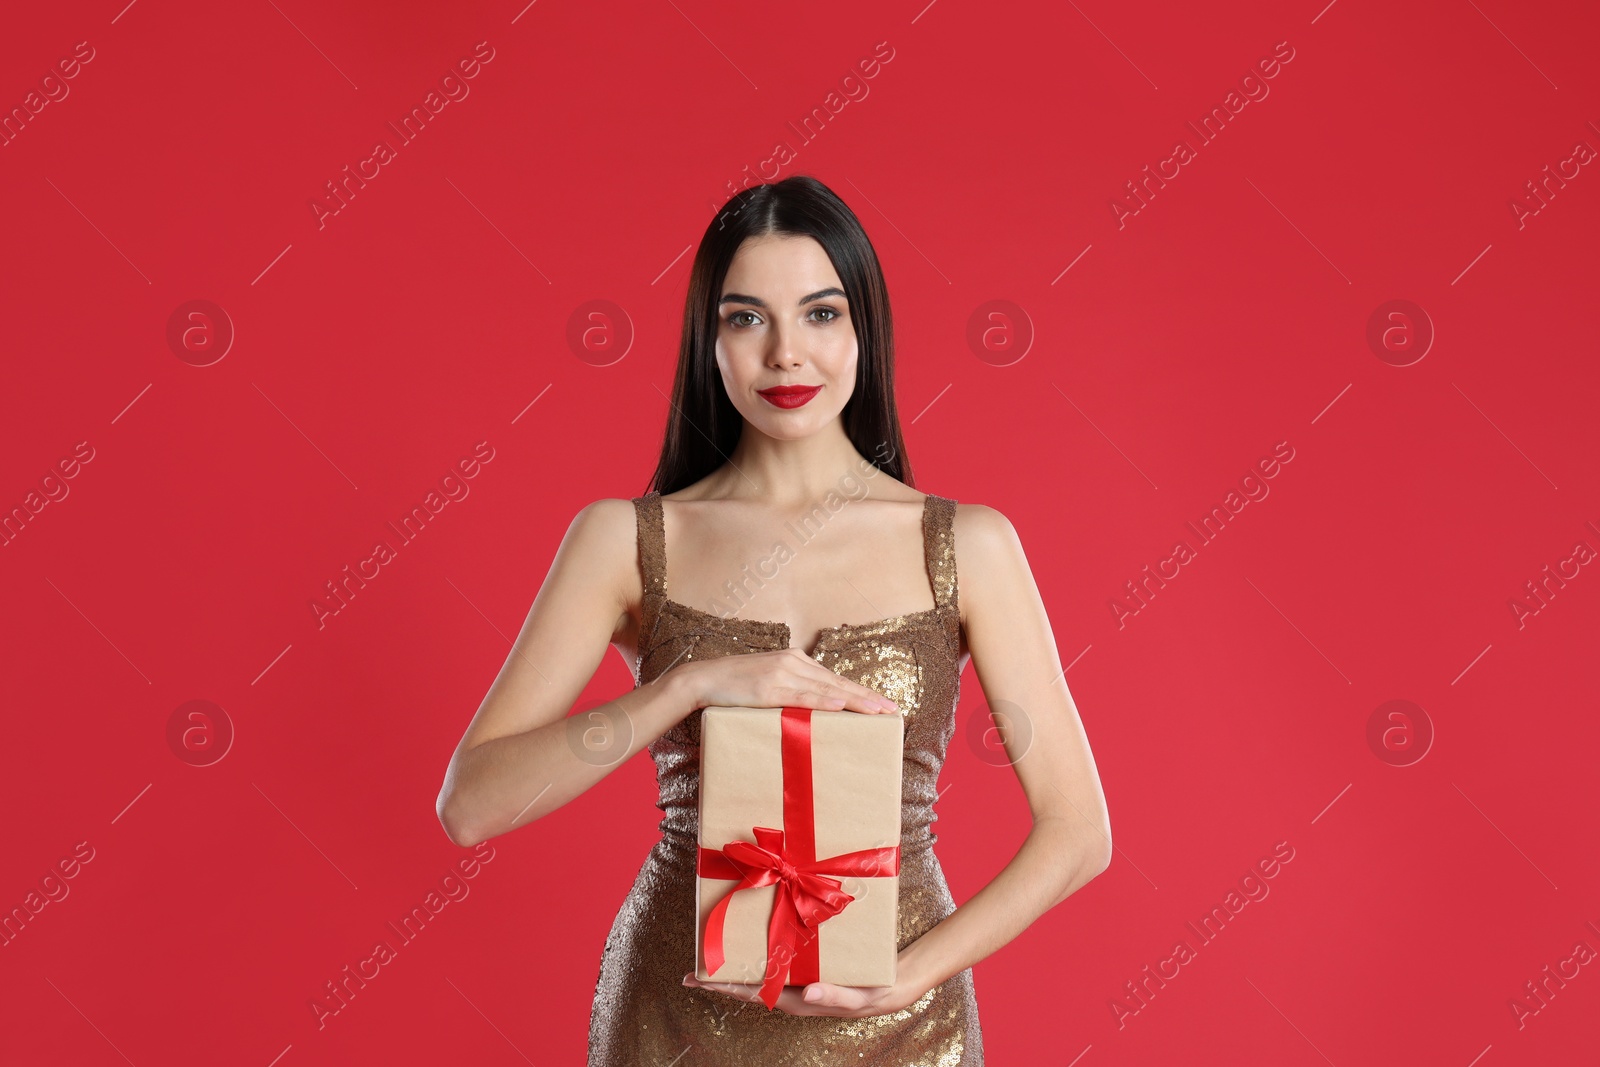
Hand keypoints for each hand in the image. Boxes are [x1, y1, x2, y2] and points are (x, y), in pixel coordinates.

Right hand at [671, 647, 898, 716]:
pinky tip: (841, 705)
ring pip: (826, 689)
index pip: (834, 679)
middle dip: (867, 698)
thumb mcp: (767, 683)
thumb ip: (790, 691)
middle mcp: (793, 662)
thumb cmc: (734, 687)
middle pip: (837, 683)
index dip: (861, 692)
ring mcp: (781, 674)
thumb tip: (812, 709)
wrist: (702, 680)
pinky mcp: (769, 688)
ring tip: (877, 712)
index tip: (883, 704)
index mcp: (794, 660)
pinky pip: (801, 696)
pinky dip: (823, 701)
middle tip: (891, 711)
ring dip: (855, 701)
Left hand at [681, 969, 923, 1017]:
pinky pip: (777, 958)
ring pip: (760, 970)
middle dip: (721, 976)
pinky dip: (760, 950)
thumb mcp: (855, 997)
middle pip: (748, 983)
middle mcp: (790, 989)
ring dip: (738, 961)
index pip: (752, 992)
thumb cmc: (871, 994)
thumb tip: (805, 994)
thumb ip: (831, 996)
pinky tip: (752, 937)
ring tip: (715, 950)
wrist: (889, 987)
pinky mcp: (806, 966)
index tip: (698, 980)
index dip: (724, 985)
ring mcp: (796, 979)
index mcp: (796, 998)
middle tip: (692, 969)